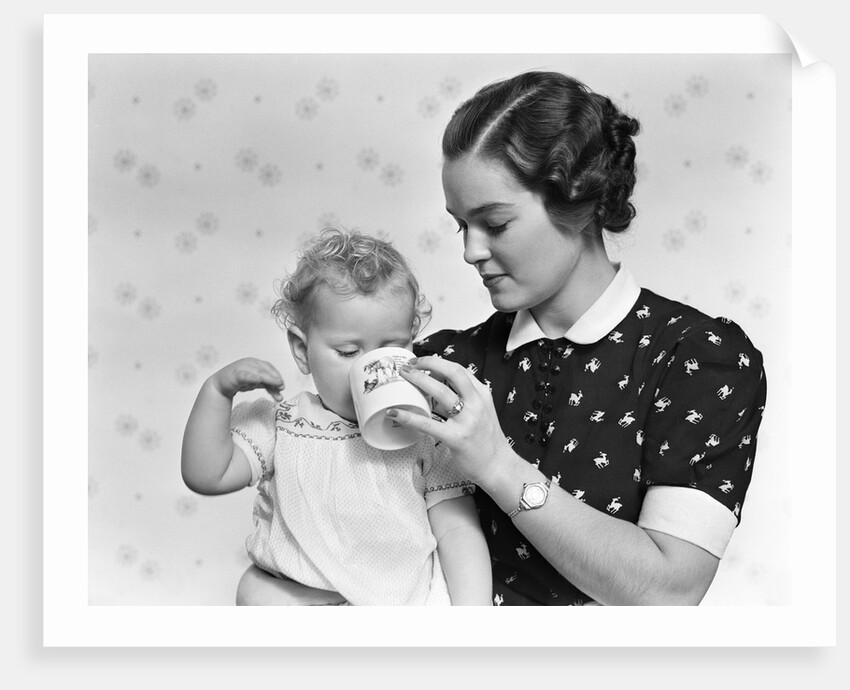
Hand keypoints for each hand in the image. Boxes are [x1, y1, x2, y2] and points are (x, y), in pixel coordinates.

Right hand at [209, 358, 284, 400]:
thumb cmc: (239, 381)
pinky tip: (259, 380)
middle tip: (282, 387)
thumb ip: (267, 384)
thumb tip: (281, 387)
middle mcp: (249, 363)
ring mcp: (242, 368)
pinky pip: (246, 376)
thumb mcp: (255, 383)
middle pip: (265, 370)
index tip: (282, 385)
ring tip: (277, 385)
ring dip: (269, 379)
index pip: (269, 368)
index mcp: (255, 363)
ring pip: (258, 373)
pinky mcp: (235, 375)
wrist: (220, 385)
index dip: (276, 375)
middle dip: (275, 379)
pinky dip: (253, 378)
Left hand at [390, 356, 512, 485]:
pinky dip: (410, 417)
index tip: (422, 362)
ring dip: (419, 380)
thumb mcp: (481, 411)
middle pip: (452, 373)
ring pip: (441, 392)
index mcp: (482, 395)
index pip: (459, 370)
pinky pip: (429, 424)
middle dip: (428, 364)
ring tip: (403, 376)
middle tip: (409, 364)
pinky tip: (395, 413)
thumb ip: (465, 398)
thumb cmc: (486, 440)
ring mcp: (467, 420)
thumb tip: (438, 388)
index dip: (438, 362)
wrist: (498, 466)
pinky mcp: (457, 438)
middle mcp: (476, 403)